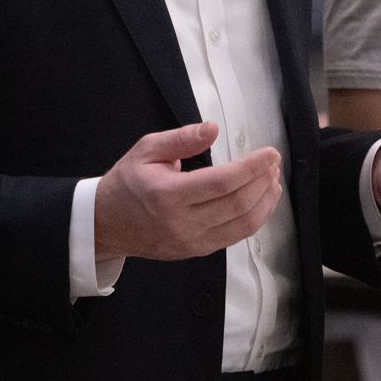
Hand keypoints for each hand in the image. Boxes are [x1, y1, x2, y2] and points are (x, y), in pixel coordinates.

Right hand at [93, 122, 279, 262]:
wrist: (107, 224)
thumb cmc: (127, 184)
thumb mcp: (146, 150)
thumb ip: (181, 139)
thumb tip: (213, 129)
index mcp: (168, 194)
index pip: (223, 181)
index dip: (253, 167)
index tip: (269, 153)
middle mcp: (182, 222)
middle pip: (238, 203)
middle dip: (263, 180)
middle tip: (273, 163)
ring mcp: (192, 241)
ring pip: (243, 224)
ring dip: (265, 201)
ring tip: (273, 180)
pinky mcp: (198, 251)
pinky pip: (236, 236)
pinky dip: (256, 218)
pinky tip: (262, 202)